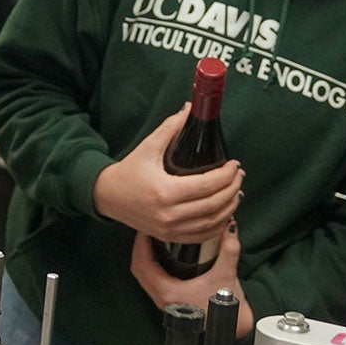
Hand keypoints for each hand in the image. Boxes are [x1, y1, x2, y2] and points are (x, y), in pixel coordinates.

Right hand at [94, 104, 243, 242]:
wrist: (106, 196)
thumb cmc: (128, 171)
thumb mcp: (149, 146)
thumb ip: (171, 127)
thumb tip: (190, 108)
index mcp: (165, 191)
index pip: (208, 185)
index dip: (227, 175)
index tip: (234, 164)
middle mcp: (168, 214)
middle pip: (214, 205)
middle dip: (232, 189)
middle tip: (239, 175)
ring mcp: (169, 229)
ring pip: (211, 223)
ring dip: (229, 207)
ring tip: (236, 191)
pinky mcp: (168, 236)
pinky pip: (200, 236)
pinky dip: (217, 226)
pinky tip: (225, 213)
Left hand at [131, 223, 254, 337]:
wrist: (229, 328)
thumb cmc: (225, 307)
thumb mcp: (227, 274)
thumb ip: (229, 248)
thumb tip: (230, 226)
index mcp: (168, 292)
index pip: (143, 264)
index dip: (141, 244)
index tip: (146, 228)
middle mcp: (162, 298)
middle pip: (139, 269)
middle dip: (141, 248)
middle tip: (148, 230)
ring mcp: (165, 301)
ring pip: (145, 276)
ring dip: (146, 257)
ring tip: (155, 240)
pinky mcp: (172, 301)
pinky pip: (154, 281)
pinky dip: (154, 266)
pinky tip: (165, 256)